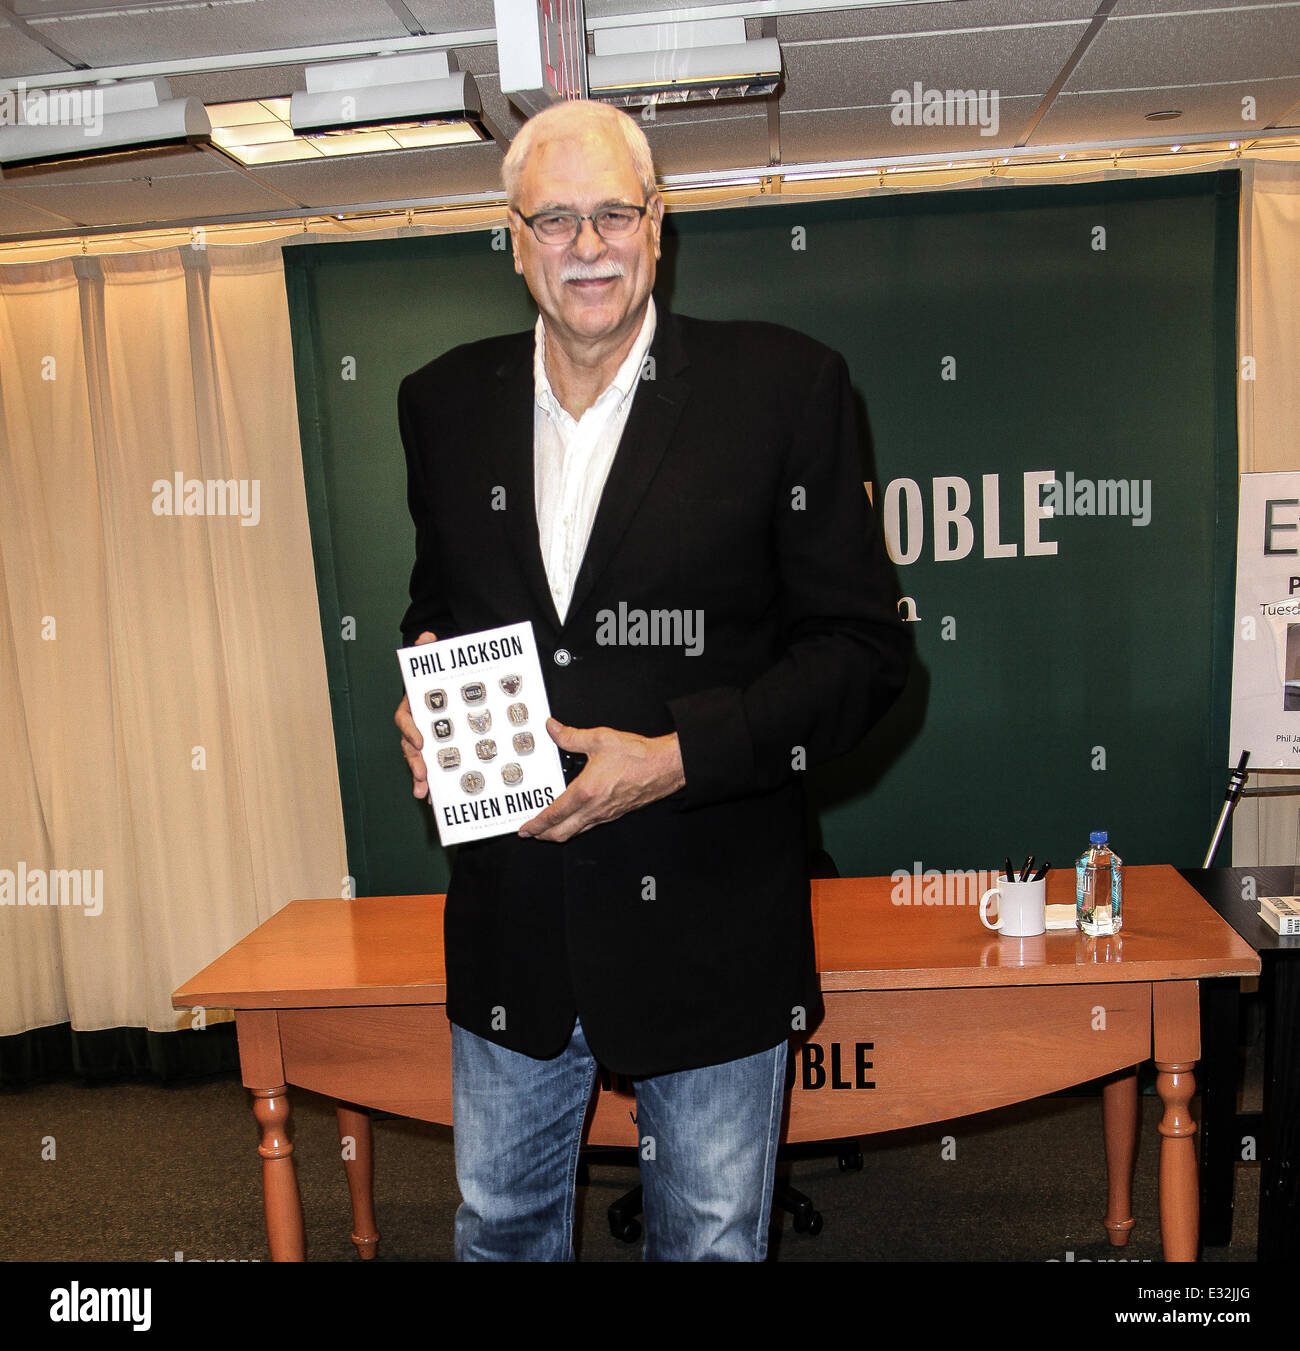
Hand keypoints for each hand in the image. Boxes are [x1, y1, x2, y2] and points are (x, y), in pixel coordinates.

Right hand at [395, 630, 437, 798]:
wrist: (448, 691)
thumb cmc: (439, 680)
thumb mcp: (435, 663)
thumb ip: (429, 649)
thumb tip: (426, 636)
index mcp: (411, 707)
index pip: (405, 720)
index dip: (410, 730)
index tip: (420, 741)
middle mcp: (414, 726)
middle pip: (409, 746)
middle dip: (414, 761)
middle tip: (422, 773)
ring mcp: (423, 741)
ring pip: (416, 760)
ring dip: (418, 776)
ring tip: (423, 790)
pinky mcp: (434, 752)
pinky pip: (429, 768)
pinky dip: (428, 782)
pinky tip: (432, 795)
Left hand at [518, 718, 684, 842]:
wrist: (666, 766)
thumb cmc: (638, 756)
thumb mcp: (600, 739)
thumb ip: (571, 736)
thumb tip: (554, 729)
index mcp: (586, 791)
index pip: (554, 814)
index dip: (536, 824)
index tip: (525, 828)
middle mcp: (594, 808)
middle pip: (562, 832)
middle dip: (543, 835)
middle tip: (531, 832)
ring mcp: (606, 814)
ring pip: (576, 832)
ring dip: (559, 832)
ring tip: (549, 827)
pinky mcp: (616, 813)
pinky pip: (590, 825)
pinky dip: (576, 826)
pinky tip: (575, 816)